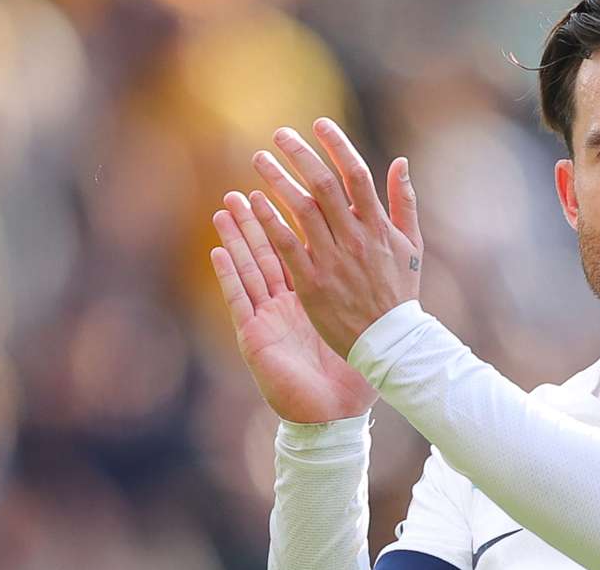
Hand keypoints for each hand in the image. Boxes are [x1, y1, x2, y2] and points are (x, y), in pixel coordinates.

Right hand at [210, 192, 377, 422]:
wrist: (335, 414)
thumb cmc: (349, 372)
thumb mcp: (363, 323)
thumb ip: (368, 286)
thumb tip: (382, 255)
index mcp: (311, 295)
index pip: (299, 248)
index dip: (291, 218)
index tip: (290, 188)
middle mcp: (286, 302)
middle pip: (269, 251)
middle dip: (257, 218)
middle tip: (246, 184)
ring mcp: (268, 317)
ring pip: (250, 268)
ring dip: (238, 236)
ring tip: (225, 206)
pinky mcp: (256, 336)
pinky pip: (240, 300)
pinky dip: (229, 275)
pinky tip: (218, 252)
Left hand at [247, 117, 422, 358]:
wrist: (389, 341)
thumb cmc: (399, 291)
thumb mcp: (412, 244)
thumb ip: (405, 202)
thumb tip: (400, 161)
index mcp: (379, 226)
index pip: (356, 174)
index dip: (337, 145)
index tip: (320, 124)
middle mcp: (355, 238)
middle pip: (323, 185)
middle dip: (299, 154)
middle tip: (279, 134)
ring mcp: (332, 259)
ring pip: (300, 209)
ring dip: (278, 180)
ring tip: (260, 160)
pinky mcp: (311, 282)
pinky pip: (285, 244)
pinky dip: (269, 220)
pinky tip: (254, 201)